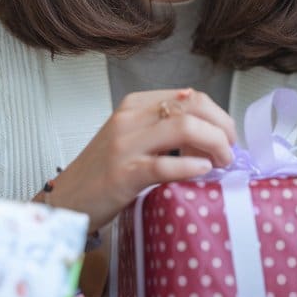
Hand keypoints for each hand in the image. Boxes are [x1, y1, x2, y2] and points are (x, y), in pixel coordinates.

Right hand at [46, 89, 235, 227]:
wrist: (66, 200)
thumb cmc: (102, 172)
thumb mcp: (132, 137)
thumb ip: (163, 127)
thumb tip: (208, 124)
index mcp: (134, 105)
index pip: (190, 96)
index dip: (218, 115)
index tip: (228, 135)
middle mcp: (129, 119)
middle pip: (192, 107)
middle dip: (222, 127)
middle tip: (230, 149)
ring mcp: (125, 146)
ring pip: (184, 128)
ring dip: (214, 145)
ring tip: (221, 163)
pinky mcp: (123, 175)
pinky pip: (165, 165)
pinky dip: (191, 167)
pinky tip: (203, 172)